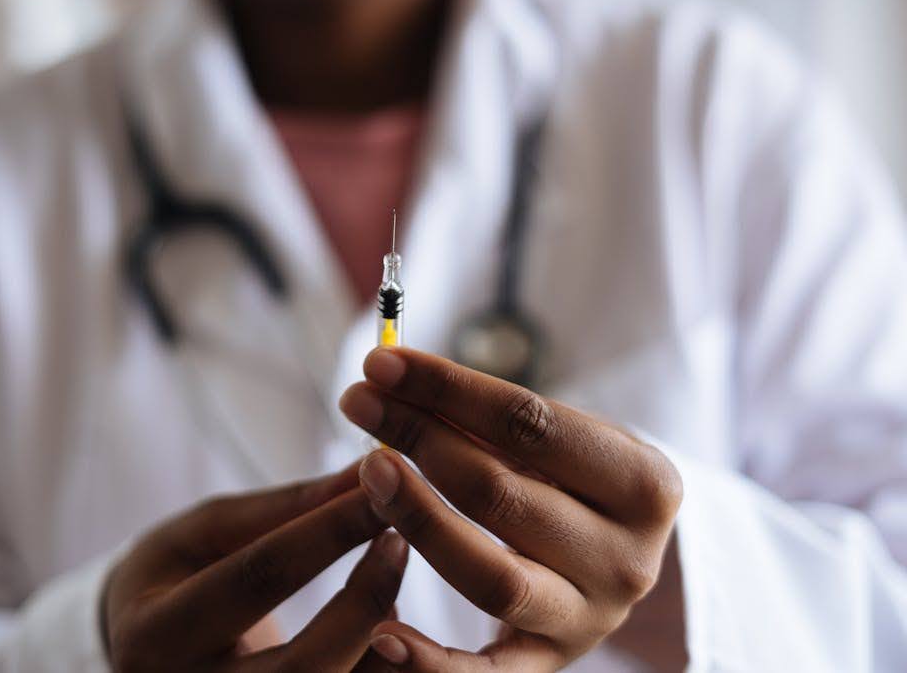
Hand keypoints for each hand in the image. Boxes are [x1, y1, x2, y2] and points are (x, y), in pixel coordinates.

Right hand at [102, 462, 408, 671]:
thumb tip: (362, 472)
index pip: (257, 578)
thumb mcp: (202, 533)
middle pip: (303, 666)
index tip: (378, 489)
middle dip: (363, 599)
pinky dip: (378, 666)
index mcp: (155, 635)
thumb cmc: (169, 579)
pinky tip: (387, 626)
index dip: (327, 531)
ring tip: (393, 583)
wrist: (137, 658)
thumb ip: (281, 508)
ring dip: (383, 640)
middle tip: (399, 541)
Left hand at [339, 348, 682, 670]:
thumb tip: (395, 380)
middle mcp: (628, 559)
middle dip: (419, 438)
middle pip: (501, 493)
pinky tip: (381, 632)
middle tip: (360, 404)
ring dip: (418, 518)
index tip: (382, 362)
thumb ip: (495, 418)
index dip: (448, 389)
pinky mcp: (548, 665)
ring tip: (368, 470)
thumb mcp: (568, 440)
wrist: (621, 556)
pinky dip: (432, 660)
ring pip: (491, 576)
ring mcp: (589, 619)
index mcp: (646, 484)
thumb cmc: (580, 480)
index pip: (530, 423)